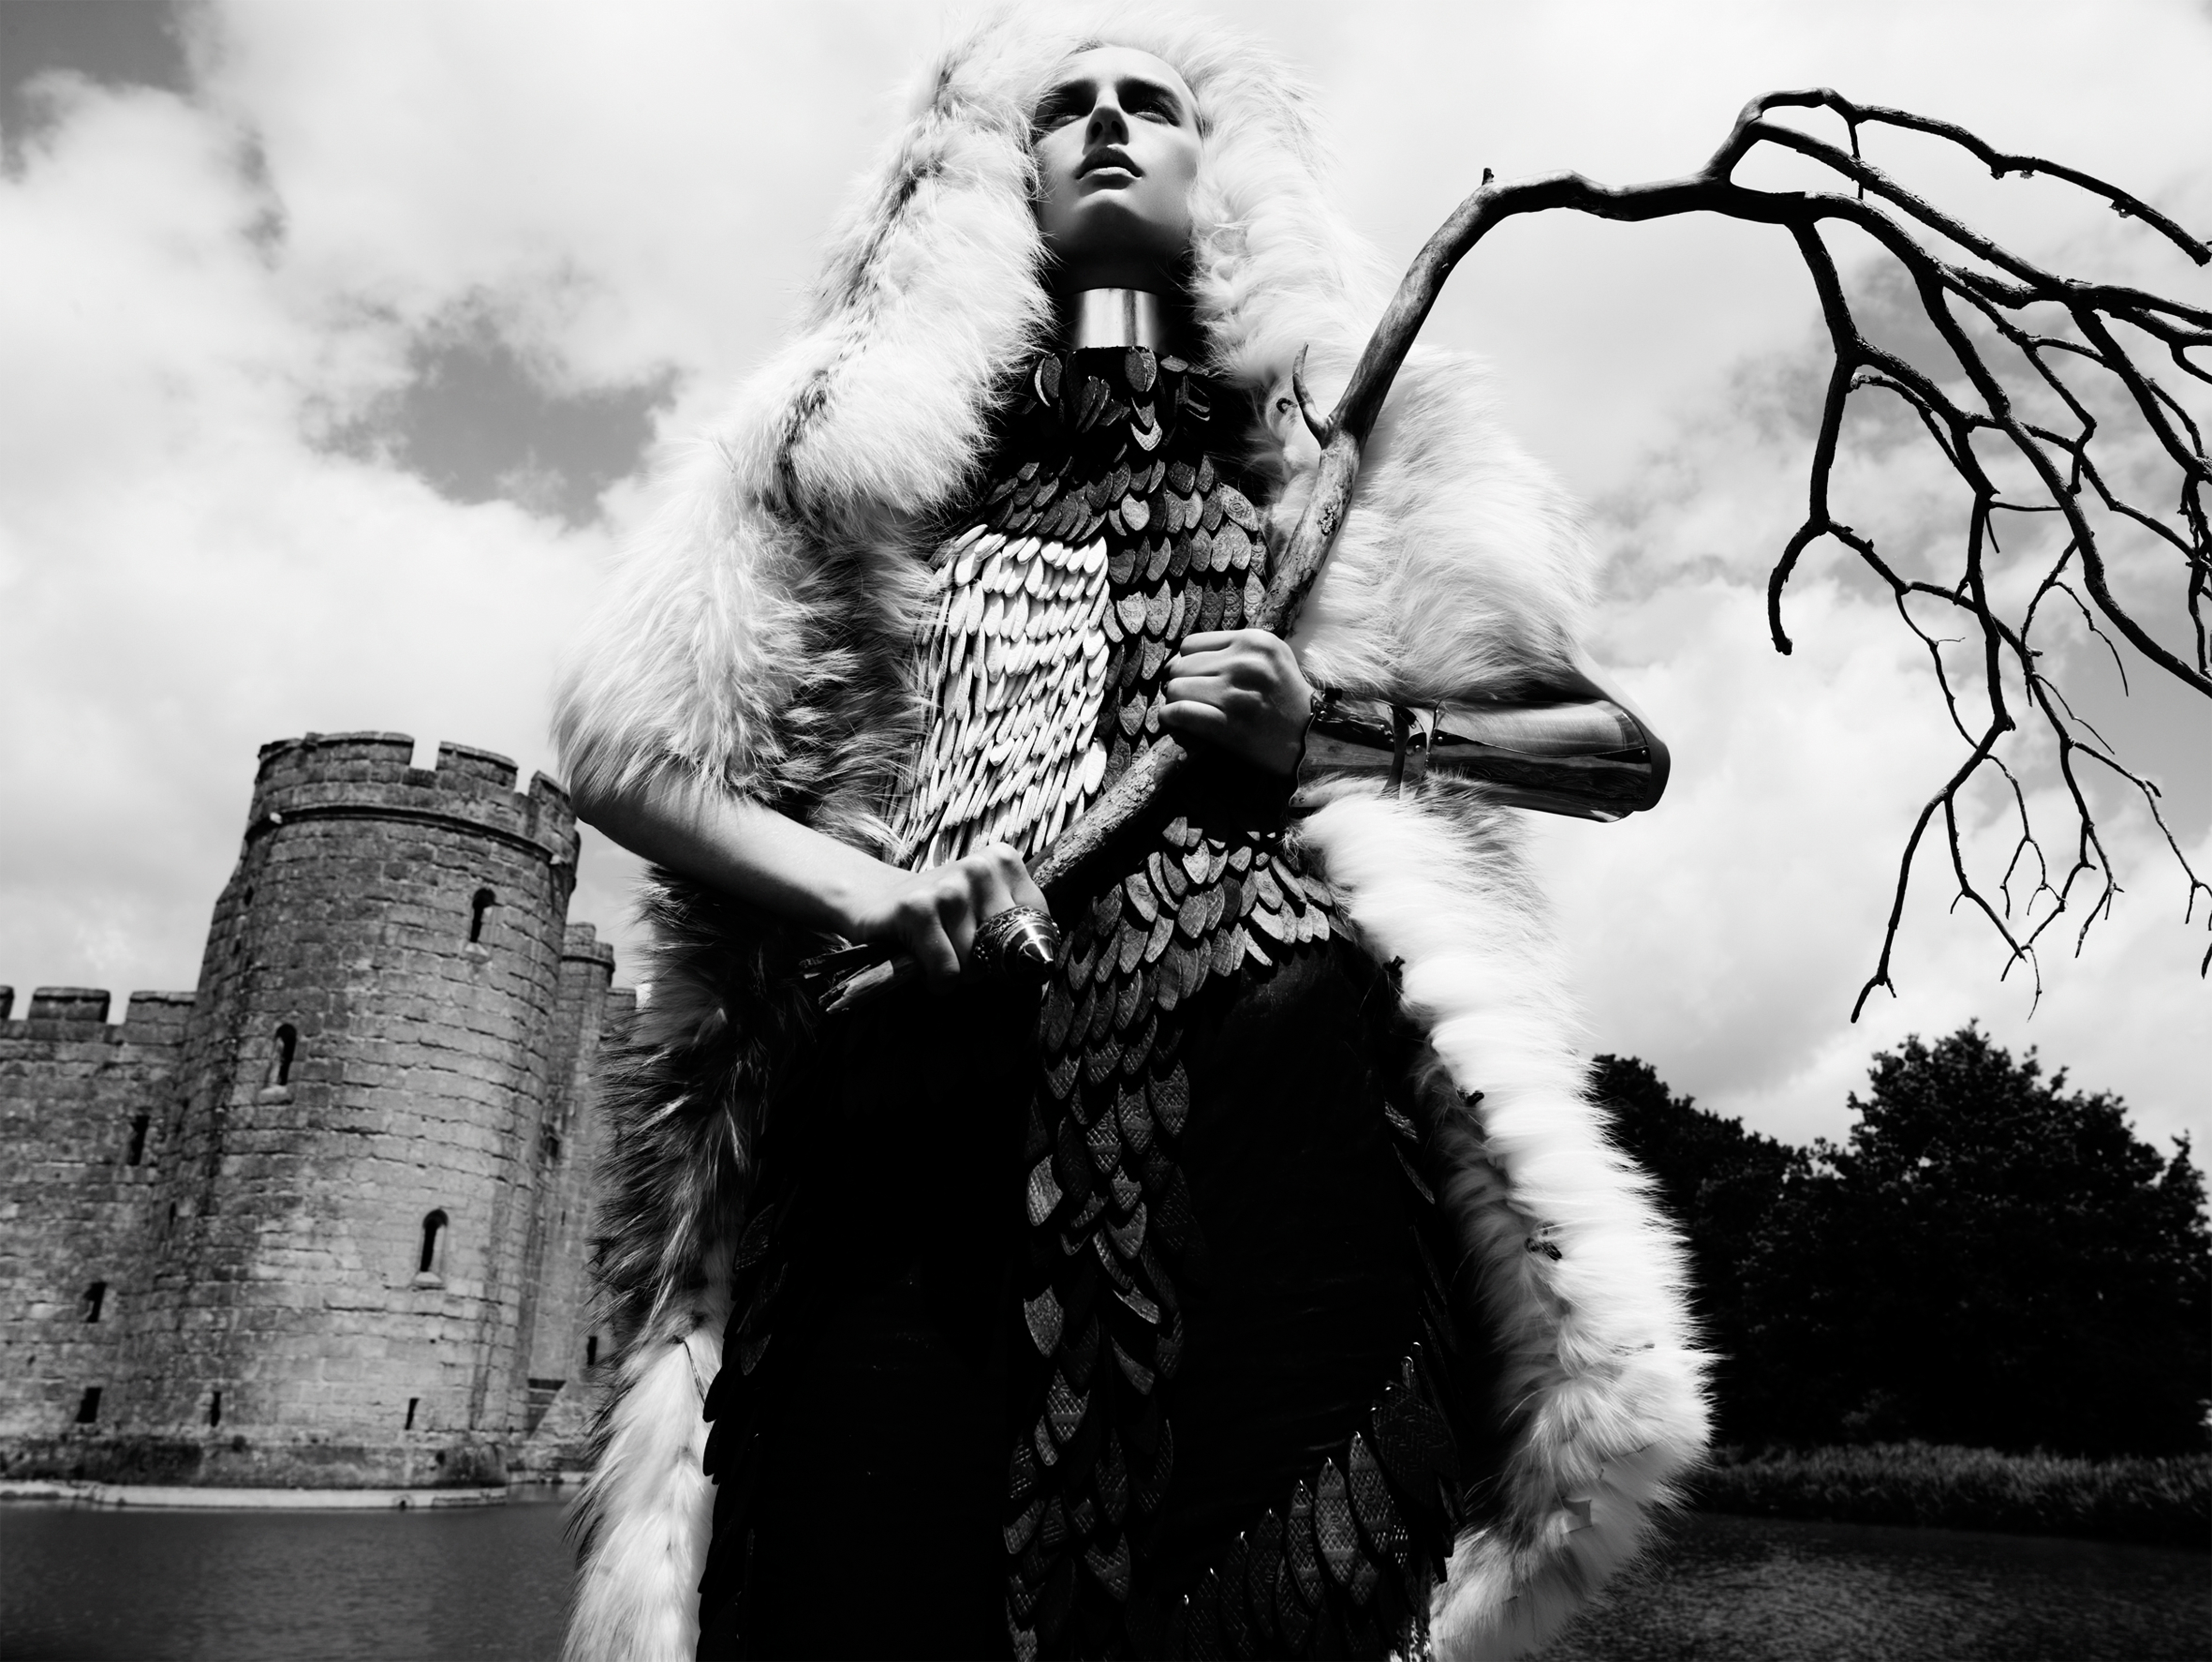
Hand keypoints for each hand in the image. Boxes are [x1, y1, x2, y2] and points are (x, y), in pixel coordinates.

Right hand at [843, 843, 1048, 989]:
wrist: (874, 898)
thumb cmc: (940, 913)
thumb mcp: (983, 906)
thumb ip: (1017, 926)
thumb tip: (1042, 968)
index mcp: (1002, 861)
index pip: (1037, 925)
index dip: (1017, 952)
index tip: (994, 950)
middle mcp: (979, 867)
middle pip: (1005, 949)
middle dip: (985, 965)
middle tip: (960, 952)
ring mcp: (948, 887)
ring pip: (975, 964)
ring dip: (958, 974)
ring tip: (938, 953)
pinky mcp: (917, 909)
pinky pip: (947, 971)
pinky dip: (937, 981)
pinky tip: (923, 964)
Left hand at [1160, 629, 1314, 775]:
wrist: (1314, 739)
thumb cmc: (1287, 699)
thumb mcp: (1272, 658)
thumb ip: (1234, 649)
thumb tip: (1180, 659)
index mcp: (1255, 641)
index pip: (1191, 644)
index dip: (1188, 663)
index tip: (1195, 679)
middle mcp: (1246, 663)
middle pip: (1180, 666)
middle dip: (1180, 683)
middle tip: (1190, 698)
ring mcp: (1237, 694)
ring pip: (1176, 688)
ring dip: (1174, 702)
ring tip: (1185, 711)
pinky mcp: (1230, 724)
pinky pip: (1180, 713)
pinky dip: (1170, 718)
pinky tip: (1174, 722)